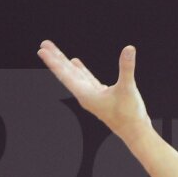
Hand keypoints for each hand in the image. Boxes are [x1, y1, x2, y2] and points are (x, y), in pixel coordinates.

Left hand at [37, 41, 151, 144]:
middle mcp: (85, 95)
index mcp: (85, 94)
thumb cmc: (129, 114)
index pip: (65, 75)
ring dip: (66, 64)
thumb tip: (129, 48)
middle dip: (56, 58)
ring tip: (56, 52)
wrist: (135, 132)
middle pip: (66, 73)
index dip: (53, 61)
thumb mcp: (127, 89)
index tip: (42, 50)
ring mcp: (92, 96)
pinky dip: (81, 70)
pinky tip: (76, 62)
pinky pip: (86, 79)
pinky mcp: (101, 96)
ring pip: (75, 76)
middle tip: (44, 44)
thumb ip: (126, 68)